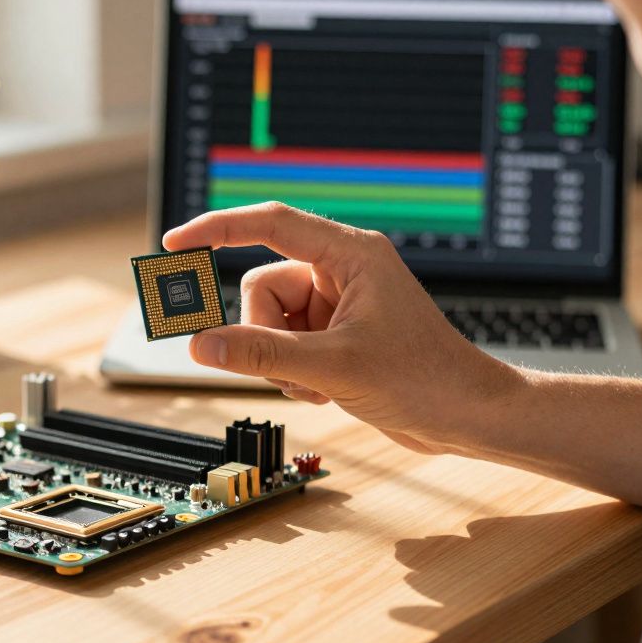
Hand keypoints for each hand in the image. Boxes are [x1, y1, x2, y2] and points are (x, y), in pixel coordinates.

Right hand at [163, 202, 523, 454]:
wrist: (466, 417)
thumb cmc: (424, 379)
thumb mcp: (333, 367)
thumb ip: (261, 354)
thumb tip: (201, 345)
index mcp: (351, 254)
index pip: (270, 225)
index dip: (218, 228)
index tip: (175, 243)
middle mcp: (341, 272)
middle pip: (261, 289)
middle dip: (264, 334)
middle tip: (292, 367)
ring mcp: (336, 305)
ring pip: (267, 322)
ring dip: (278, 361)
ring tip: (316, 385)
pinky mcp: (334, 336)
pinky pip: (282, 345)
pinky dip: (291, 373)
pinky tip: (322, 392)